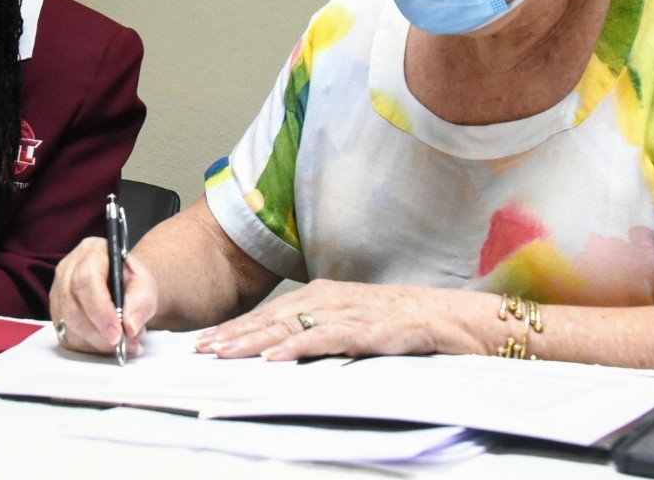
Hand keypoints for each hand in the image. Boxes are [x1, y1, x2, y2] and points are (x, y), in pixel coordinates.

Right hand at [48, 236, 157, 357]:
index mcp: (91, 252)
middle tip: (121, 344)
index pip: (87, 279)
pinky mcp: (56, 312)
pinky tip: (106, 344)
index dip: (100, 309)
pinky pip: (66, 336)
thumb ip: (141, 303)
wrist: (123, 287)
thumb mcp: (145, 286)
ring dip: (95, 342)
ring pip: (67, 324)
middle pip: (72, 305)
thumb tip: (130, 326)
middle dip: (97, 332)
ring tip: (121, 344)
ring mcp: (58, 291)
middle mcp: (68, 269)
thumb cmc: (131, 283)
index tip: (117, 332)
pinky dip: (88, 346)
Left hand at [194, 280, 450, 360]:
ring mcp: (348, 312)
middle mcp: (330, 299)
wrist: (452, 317)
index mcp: (323, 295)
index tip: (205, 341)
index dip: (236, 327)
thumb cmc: (403, 321)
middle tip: (201, 348)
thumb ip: (320, 328)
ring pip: (292, 327)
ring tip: (225, 351)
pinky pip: (328, 339)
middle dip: (234, 334)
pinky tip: (277, 358)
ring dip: (255, 341)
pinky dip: (300, 348)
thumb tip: (284, 347)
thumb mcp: (353, 320)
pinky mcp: (369, 329)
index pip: (269, 313)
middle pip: (272, 319)